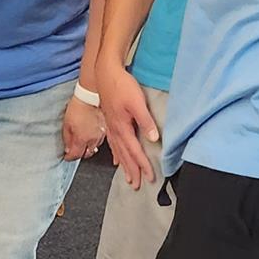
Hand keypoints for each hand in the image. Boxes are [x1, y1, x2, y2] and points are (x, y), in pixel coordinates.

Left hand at [62, 96, 108, 162]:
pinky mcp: (107, 129)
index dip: (69, 157)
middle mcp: (93, 140)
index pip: (75, 155)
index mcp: (82, 139)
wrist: (91, 96)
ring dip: (89, 148)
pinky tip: (93, 137)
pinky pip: (101, 140)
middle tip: (75, 150)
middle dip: (80, 154)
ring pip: (95, 147)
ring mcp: (101, 135)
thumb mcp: (66, 123)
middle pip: (87, 154)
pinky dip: (96, 141)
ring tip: (84, 143)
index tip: (67, 156)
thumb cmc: (78, 107)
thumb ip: (67, 138)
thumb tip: (68, 149)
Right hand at [98, 60, 158, 190]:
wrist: (105, 74)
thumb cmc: (121, 86)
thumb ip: (146, 121)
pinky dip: (116, 154)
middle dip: (132, 171)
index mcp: (123, 128)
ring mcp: (111, 127)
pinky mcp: (110, 122)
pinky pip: (114, 144)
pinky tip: (117, 160)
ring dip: (124, 166)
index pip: (135, 152)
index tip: (150, 178)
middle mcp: (116, 131)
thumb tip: (154, 139)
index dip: (143, 165)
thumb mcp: (137, 102)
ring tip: (129, 178)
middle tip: (137, 185)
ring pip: (118, 152)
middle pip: (125, 156)